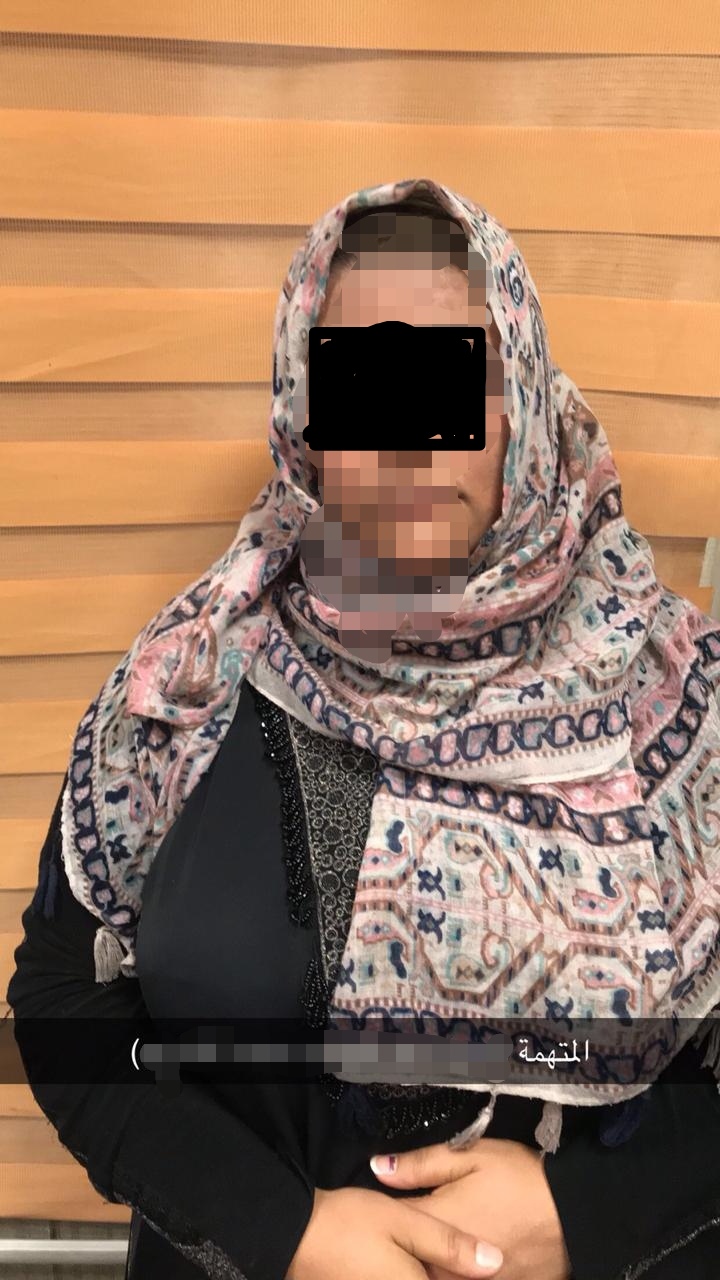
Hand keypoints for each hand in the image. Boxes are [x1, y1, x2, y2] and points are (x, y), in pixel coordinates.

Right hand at [285, 1185, 503, 1279]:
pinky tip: (405, 1262)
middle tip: (460, 1260)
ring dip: (432, 1274)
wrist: (293, 1235)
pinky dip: (410, 1275)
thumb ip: (450, 1244)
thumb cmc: (350, 1224)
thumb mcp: (404, 1222)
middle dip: (449, 1273)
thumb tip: (496, 1263)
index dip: (467, 1275)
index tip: (486, 1267)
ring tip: (426, 1258)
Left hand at [369, 1138, 570, 1279]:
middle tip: (408, 1229)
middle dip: (402, 1245)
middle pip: (406, 1259)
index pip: (390, 1224)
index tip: (383, 1204)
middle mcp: (444, 1264)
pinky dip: (452, 1274)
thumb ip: (421, 1165)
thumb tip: (378, 1167)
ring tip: (436, 1247)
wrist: (575, 1216)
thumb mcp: (471, 1157)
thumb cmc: (520, 1179)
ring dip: (427, 1263)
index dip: (384, 1213)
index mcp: (435, 1224)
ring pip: (430, 1276)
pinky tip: (458, 1263)